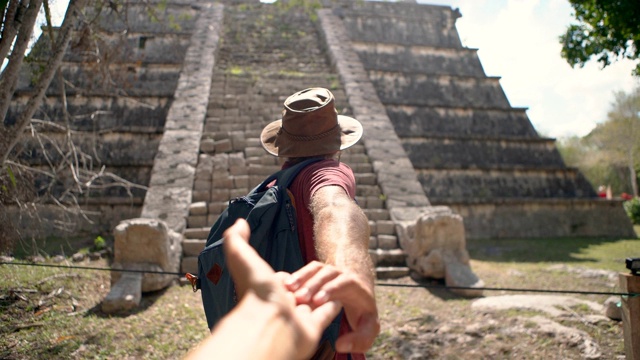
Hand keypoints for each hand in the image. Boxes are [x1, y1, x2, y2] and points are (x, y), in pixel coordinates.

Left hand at [222, 219, 342, 359]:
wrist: (272, 325)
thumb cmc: (256, 293)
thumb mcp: (242, 257)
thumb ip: (236, 239)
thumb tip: (239, 222)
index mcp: (268, 292)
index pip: (282, 281)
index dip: (287, 277)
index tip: (286, 279)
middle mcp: (283, 305)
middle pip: (301, 289)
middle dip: (307, 284)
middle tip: (309, 282)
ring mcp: (300, 316)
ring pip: (316, 298)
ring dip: (320, 290)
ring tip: (323, 287)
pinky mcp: (316, 325)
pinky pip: (329, 311)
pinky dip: (334, 303)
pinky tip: (340, 297)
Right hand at [285, 261, 379, 353]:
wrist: (360, 291)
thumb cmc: (363, 314)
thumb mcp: (368, 327)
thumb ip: (360, 339)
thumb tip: (340, 346)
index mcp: (356, 286)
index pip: (345, 283)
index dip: (331, 290)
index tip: (317, 301)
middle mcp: (342, 274)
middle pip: (328, 274)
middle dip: (313, 285)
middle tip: (300, 298)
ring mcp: (329, 271)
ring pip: (316, 269)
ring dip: (302, 278)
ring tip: (288, 289)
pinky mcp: (317, 271)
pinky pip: (307, 270)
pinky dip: (297, 275)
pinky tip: (285, 285)